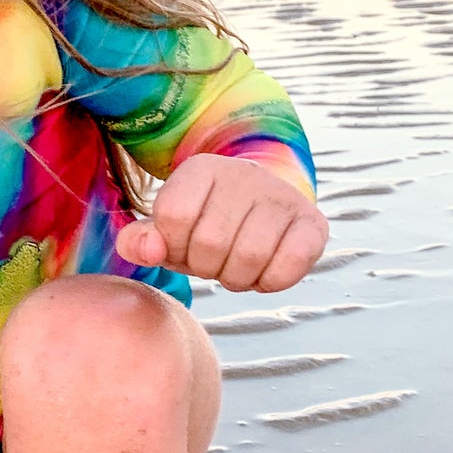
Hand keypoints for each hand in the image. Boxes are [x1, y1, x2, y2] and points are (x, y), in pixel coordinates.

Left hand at [113, 155, 327, 292]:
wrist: (262, 209)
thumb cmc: (205, 224)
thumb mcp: (168, 231)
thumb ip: (140, 241)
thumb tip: (149, 251)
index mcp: (202, 169)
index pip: (173, 216)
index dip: (173, 245)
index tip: (184, 243)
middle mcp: (245, 174)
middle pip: (210, 243)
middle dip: (204, 267)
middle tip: (212, 260)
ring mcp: (282, 196)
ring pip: (249, 257)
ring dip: (235, 278)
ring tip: (235, 266)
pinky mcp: (312, 223)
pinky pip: (287, 268)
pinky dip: (269, 283)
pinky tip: (263, 272)